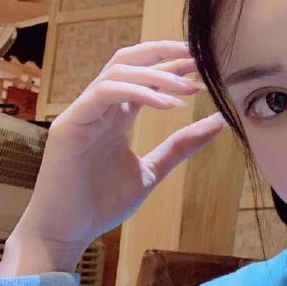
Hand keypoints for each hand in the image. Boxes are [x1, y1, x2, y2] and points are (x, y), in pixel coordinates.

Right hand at [0, 40, 227, 275]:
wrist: (67, 233)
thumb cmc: (103, 203)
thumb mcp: (152, 170)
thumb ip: (181, 146)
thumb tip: (219, 123)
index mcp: (118, 115)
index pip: (145, 75)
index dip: (173, 64)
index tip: (204, 64)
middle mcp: (100, 108)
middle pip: (129, 60)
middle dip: (164, 53)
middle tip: (198, 58)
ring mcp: (83, 113)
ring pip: (119, 72)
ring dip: (158, 75)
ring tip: (190, 89)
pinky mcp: (70, 124)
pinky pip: (104, 93)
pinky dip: (138, 93)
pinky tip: (167, 106)